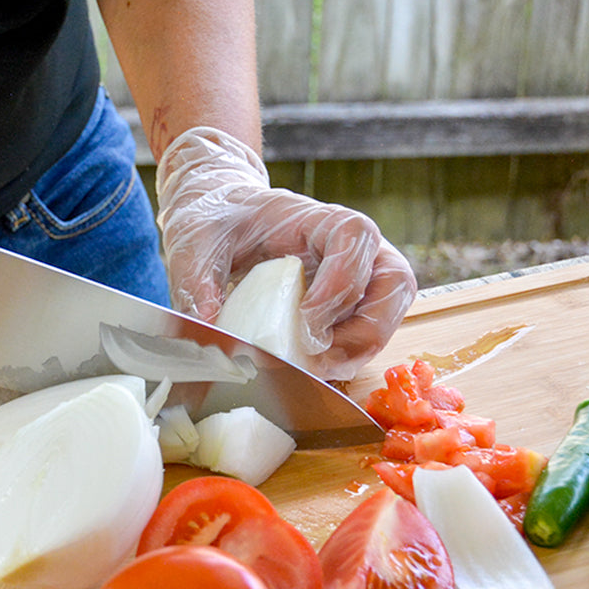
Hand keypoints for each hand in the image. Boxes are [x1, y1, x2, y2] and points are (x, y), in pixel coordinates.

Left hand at [156, 127, 416, 380]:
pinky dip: (348, 356)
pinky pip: (367, 332)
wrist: (221, 217)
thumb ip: (198, 283)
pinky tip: (313, 369)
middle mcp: (351, 246)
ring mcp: (357, 275)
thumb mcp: (195, 246)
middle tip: (319, 359)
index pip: (355, 238)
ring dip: (359, 349)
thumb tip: (205, 331)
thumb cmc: (215, 223)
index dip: (341, 283)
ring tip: (316, 371)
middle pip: (393, 282)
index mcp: (317, 218)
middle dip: (364, 330)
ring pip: (388, 313)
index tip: (307, 322)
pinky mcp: (349, 304)